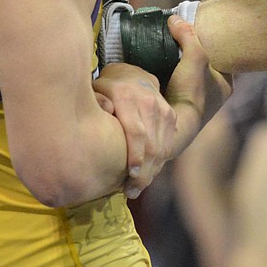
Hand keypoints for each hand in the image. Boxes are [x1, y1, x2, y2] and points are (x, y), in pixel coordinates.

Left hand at [92, 63, 176, 197]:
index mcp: (127, 97)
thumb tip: (104, 113)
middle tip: (131, 192)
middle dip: (143, 172)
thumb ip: (96, 103)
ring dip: (151, 171)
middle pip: (151, 144)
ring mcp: (163, 109)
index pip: (136, 131)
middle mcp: (148, 102)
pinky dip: (159, 162)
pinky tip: (148, 175)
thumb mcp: (95, 91)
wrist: (132, 74)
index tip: (130, 176)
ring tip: (137, 189)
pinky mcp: (171, 116)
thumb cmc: (106, 89)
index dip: (135, 156)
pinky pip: (168, 144)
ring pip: (161, 147)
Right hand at [164, 15, 231, 152]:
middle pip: (204, 64)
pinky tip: (161, 63)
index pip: (222, 56)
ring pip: (189, 73)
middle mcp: (215, 94)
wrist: (173, 125)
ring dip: (179, 63)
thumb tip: (174, 19)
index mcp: (226, 84)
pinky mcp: (180, 104)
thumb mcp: (195, 57)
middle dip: (192, 52)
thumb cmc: (192, 93)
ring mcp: (197, 101)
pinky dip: (170, 73)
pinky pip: (176, 82)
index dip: (210, 42)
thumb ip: (188, 35)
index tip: (198, 30)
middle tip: (180, 36)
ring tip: (169, 46)